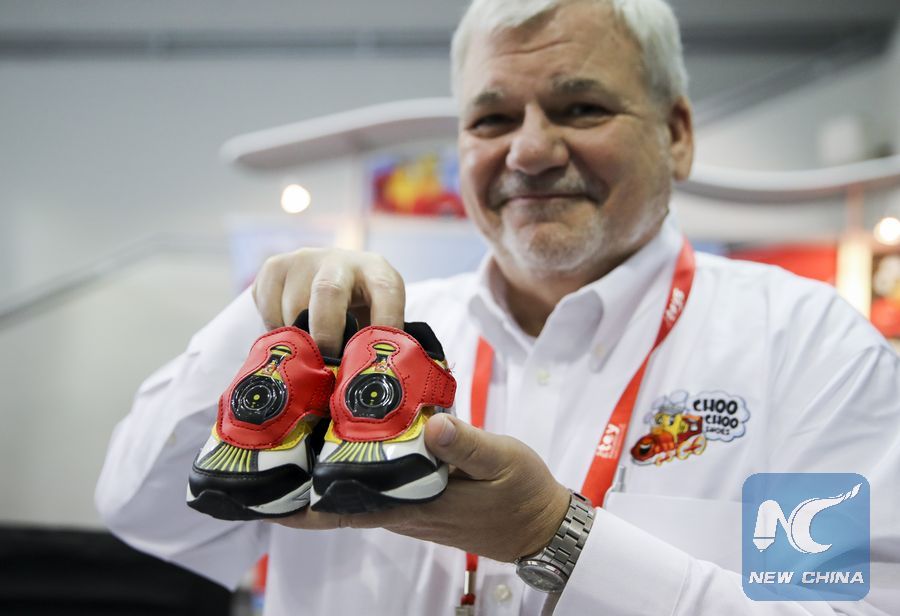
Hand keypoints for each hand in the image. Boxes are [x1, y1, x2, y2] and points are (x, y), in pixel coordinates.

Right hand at [252, 248, 405, 355]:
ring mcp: (304, 260)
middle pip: (329, 291)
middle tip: (325, 362)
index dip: (383, 324)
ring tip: (308, 354)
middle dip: (326, 333)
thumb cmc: (357, 311)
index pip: (385, 291)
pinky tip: (290, 333)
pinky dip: (276, 330)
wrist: (327, 278)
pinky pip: (268, 308)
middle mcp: (341, 261)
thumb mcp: (373, 321)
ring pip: (293, 306)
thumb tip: (363, 382)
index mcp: (376, 271)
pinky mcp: (275, 267)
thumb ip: (371, 344)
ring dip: (298, 339)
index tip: (372, 357)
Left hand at [274, 414, 572, 562]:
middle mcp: (399, 509)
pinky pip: (373, 481)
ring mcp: (406, 504)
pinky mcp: (418, 496)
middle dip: (295, 479)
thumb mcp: (501, 461)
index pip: (339, 510)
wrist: (540, 524)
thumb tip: (430, 423)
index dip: (294, 504)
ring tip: (293, 430)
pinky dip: (351, 463)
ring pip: (350, 489)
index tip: (254, 490)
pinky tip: (348, 435)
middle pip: (333, 500)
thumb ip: (465, 444)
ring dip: (320, 469)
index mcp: (412, 504)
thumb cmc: (521, 495)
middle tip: (262, 442)